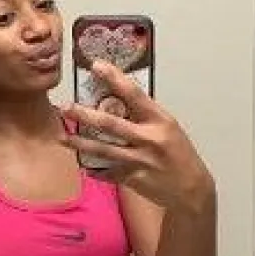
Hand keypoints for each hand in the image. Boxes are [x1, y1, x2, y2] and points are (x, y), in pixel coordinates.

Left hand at [61, 60, 213, 211]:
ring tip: (63, 137)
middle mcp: (149, 139)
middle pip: (110, 124)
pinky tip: (81, 163)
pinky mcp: (133, 178)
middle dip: (84, 115)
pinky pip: (107, 172)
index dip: (114, 78)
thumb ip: (145, 116)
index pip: (134, 94)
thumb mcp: (168, 128)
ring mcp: (140, 160)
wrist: (192, 189)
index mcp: (159, 120)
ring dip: (80, 143)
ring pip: (103, 150)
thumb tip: (117, 99)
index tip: (95, 66)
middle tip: (65, 107)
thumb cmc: (179, 153)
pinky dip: (93, 168)